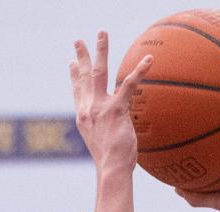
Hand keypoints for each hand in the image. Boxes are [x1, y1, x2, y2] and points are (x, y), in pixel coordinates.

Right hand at [71, 31, 151, 172]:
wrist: (111, 170)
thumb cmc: (111, 164)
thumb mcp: (103, 144)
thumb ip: (105, 131)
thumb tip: (114, 133)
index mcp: (84, 118)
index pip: (77, 92)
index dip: (73, 77)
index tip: (70, 63)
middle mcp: (88, 110)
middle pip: (83, 77)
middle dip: (81, 56)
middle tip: (79, 41)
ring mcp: (100, 108)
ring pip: (98, 72)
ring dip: (100, 50)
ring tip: (102, 33)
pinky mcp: (116, 109)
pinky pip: (129, 84)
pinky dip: (140, 70)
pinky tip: (149, 60)